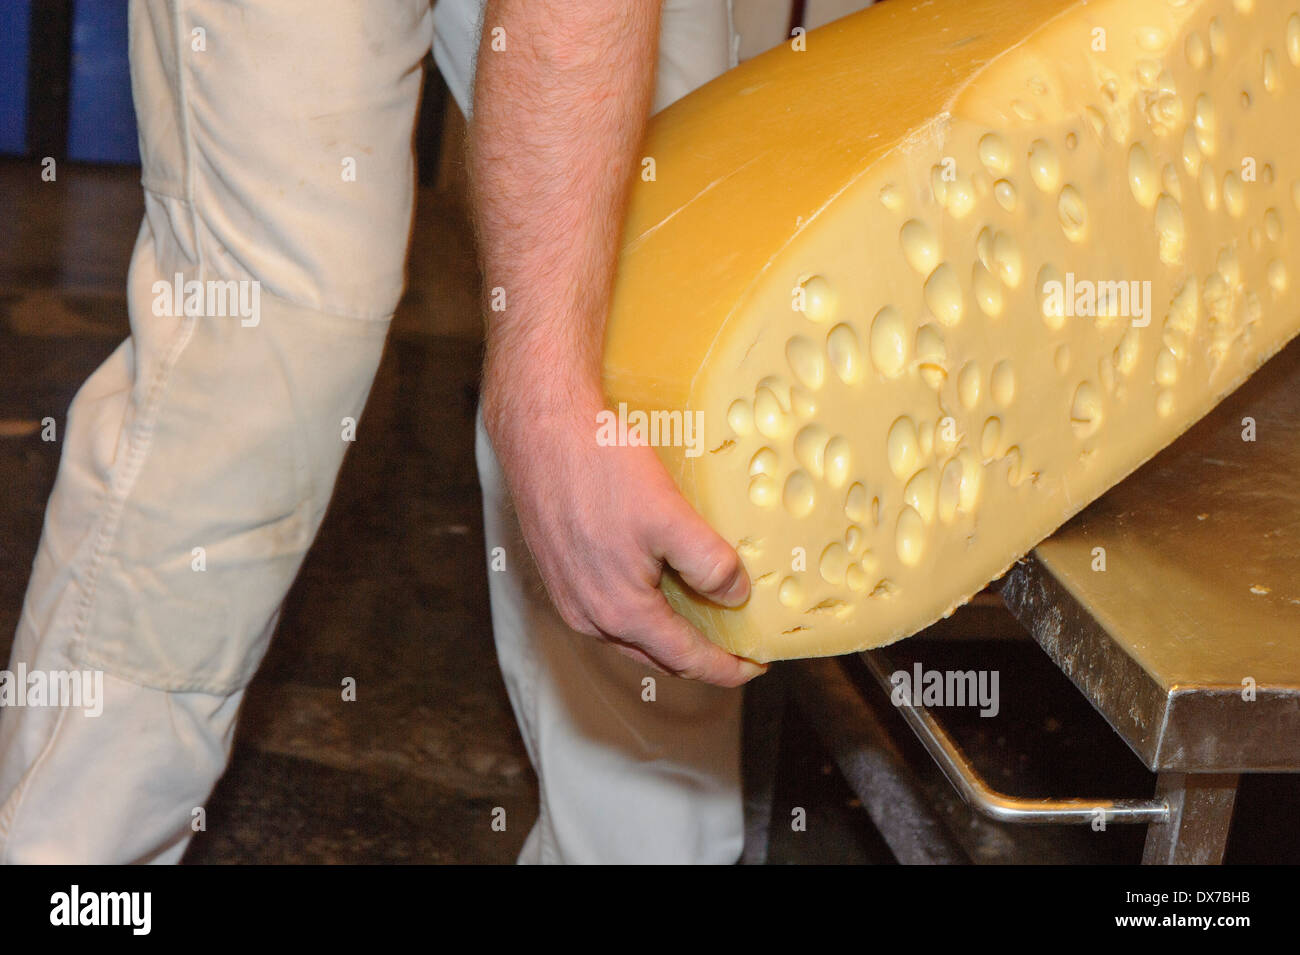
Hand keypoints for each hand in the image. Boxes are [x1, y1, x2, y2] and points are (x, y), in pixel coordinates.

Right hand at [484, 389, 766, 687]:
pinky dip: (640, 611)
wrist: (540, 431)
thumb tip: (735, 596)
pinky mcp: (559, 573)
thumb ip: (708, 564)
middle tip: (736, 645)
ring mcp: (569, 597)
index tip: (757, 665)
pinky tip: (656, 585)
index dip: (725, 667)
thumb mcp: (670, 516)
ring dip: (667, 633)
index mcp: (621, 612)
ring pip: (630, 634)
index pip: (684, 658)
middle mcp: (589, 616)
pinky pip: (607, 609)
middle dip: (698, 655)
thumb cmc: (600, 468)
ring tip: (702, 617)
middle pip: (657, 654)